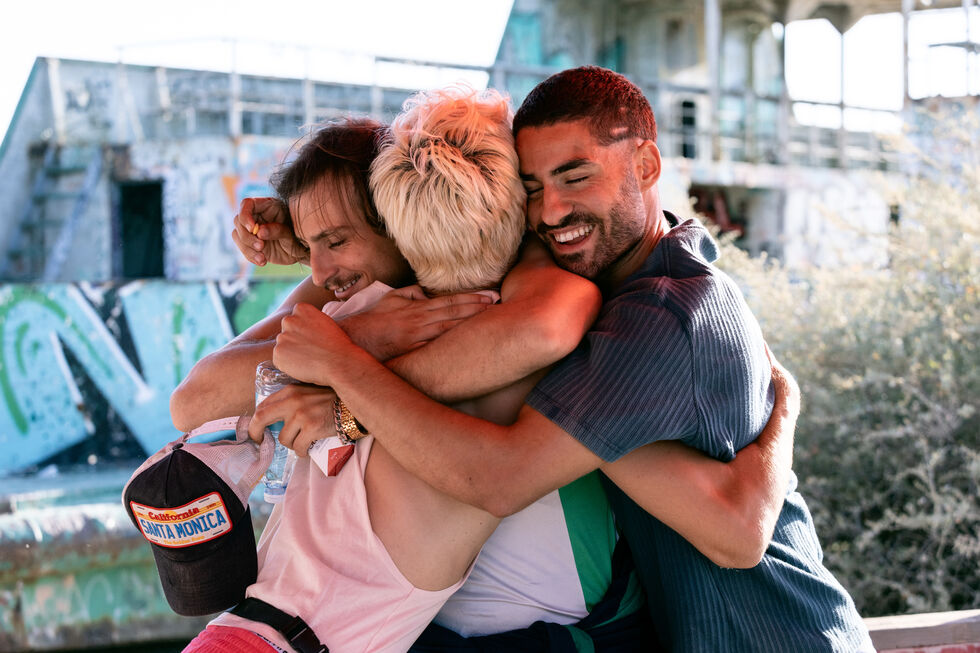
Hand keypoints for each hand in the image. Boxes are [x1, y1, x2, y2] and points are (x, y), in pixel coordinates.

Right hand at [231, 197, 308, 266]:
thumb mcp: (291, 233)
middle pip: (238, 221)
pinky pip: (243, 249)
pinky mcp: (250, 244)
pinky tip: (262, 261)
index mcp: (266, 206)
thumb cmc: (298, 237)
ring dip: (247, 249)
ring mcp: (252, 230)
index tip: (253, 229)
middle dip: (247, 236)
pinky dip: (250, 256)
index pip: (247, 204)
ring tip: (262, 259)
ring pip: (237, 236)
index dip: (245, 216)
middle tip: (261, 246)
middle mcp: (256, 216)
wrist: (301, 251)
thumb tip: (259, 232)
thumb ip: (277, 230)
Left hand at [248, 383, 338, 455]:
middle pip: (262, 418)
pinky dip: (301, 451)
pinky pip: (298, 447)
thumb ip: (291, 400)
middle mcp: (294, 400)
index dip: (256, 421)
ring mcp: (302, 414)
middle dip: (257, 432)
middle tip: (260, 441)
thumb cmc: (331, 401)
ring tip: (302, 442)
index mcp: (291, 391)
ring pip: (284, 438)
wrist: (353, 405)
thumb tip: (273, 419)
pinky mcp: (312, 428)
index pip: (263, 405)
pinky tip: (307, 449)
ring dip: (291, 444)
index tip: (257, 430)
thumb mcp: (308, 392)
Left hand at [273, 303, 351, 384]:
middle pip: (287, 330)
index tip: (313, 337)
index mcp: (302, 309)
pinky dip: (288, 365)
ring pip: (283, 346)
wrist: (339, 362)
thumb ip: (311, 322)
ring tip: (309, 359)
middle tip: (310, 350)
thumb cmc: (338, 345)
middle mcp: (289, 320)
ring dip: (291, 352)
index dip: (304, 329)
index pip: (296, 317)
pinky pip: (280, 360)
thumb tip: (304, 329)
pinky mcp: (278, 353)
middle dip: (295, 339)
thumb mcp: (326, 323)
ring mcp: (282, 337)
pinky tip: (304, 367)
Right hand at [338, 285, 493, 359]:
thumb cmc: (374, 320)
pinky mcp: (414, 351)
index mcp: (417, 307)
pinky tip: (469, 345)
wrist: (356, 338)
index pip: (449, 301)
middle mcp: (421, 320)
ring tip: (490, 319)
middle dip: (477, 308)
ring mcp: (418, 337)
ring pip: (449, 329)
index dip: (471, 298)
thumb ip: (411, 293)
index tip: (488, 296)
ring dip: (470, 324)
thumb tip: (425, 293)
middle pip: (454, 313)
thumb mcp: (391, 298)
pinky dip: (453, 345)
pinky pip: (437, 348)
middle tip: (498, 305)